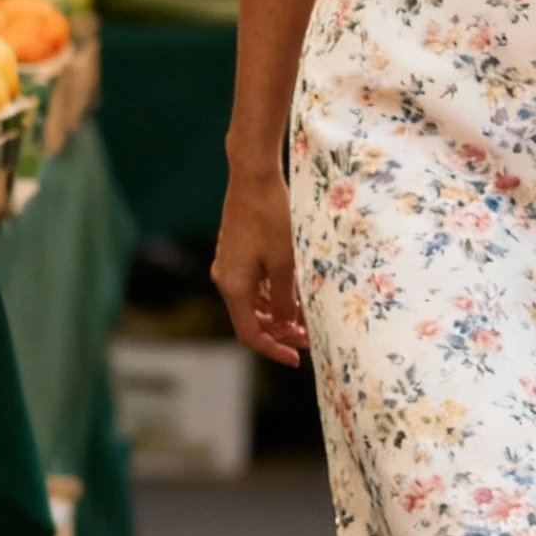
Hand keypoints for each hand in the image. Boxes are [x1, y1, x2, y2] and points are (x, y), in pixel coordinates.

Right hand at [212, 167, 309, 364]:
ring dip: (277, 315)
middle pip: (251, 321)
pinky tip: (293, 296)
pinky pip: (252, 286)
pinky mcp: (236, 254)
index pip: (250, 333)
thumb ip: (285, 300)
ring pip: (253, 304)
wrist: (253, 176)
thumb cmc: (271, 216)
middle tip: (309, 338)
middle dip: (279, 333)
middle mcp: (225, 279)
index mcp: (233, 286)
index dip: (273, 349)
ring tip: (306, 319)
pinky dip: (271, 297)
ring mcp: (229, 265)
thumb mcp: (285, 263)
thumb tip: (284, 326)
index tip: (296, 359)